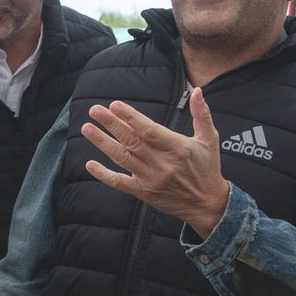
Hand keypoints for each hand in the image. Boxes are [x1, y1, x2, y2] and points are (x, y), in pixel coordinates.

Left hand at [82, 87, 228, 237]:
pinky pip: (119, 183)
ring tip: (87, 128)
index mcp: (177, 148)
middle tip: (94, 110)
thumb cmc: (208, 168)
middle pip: (131, 141)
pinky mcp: (144, 192)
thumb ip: (202, 114)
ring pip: (122, 158)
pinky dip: (104, 175)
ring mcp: (151, 179)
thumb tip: (197, 90)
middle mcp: (162, 163)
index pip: (149, 130)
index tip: (115, 105)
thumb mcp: (209, 139)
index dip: (131, 117)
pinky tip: (90, 164)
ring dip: (102, 143)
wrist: (207, 205)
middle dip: (111, 124)